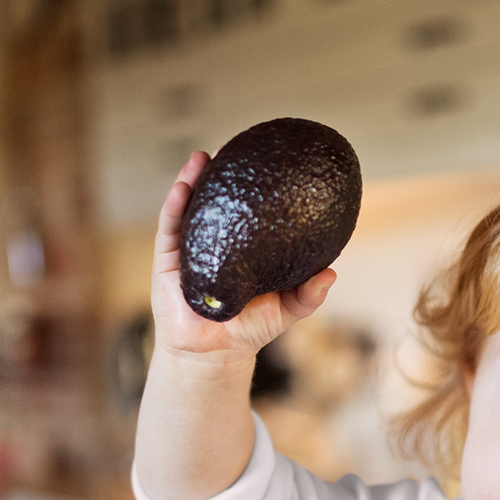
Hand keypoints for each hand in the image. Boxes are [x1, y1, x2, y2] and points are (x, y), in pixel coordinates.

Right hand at [150, 151, 336, 363]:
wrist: (213, 354)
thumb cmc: (250, 329)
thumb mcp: (286, 310)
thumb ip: (308, 294)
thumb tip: (331, 273)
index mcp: (241, 246)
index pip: (247, 209)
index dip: (253, 184)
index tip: (266, 158)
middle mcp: (215, 240)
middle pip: (216, 199)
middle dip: (222, 171)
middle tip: (235, 146)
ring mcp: (189, 247)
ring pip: (190, 206)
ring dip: (194, 178)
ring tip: (203, 156)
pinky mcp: (167, 260)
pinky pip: (170, 227)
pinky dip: (176, 204)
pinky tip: (184, 186)